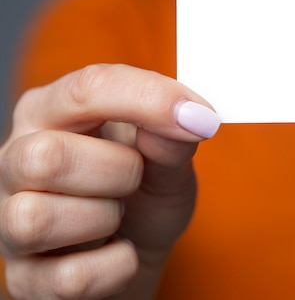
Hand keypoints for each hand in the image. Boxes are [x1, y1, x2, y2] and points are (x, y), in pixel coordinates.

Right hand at [0, 64, 219, 298]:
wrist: (136, 253)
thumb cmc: (144, 194)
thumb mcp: (168, 159)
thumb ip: (173, 138)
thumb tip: (188, 118)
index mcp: (52, 111)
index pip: (88, 88)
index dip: (150, 99)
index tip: (202, 119)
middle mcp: (16, 158)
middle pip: (46, 157)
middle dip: (118, 171)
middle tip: (137, 179)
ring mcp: (8, 221)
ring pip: (38, 218)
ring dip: (106, 219)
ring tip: (119, 216)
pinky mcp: (24, 279)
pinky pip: (71, 277)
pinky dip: (115, 265)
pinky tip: (118, 251)